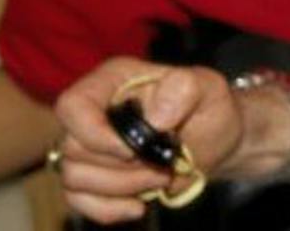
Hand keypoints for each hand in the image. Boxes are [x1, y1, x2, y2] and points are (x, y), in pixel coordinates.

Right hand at [53, 59, 239, 222]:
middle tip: (165, 162)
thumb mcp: (208, 88)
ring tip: (160, 177)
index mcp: (112, 80)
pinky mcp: (91, 177)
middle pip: (73, 148)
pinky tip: (138, 206)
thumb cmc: (209, 107)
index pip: (72, 106)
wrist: (217, 140)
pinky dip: (108, 209)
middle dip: (123, 166)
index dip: (96, 134)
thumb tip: (155, 118)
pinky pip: (78, 201)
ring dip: (122, 187)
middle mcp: (93, 110)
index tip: (134, 149)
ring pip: (73, 177)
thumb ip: (183, 90)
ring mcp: (88, 146)